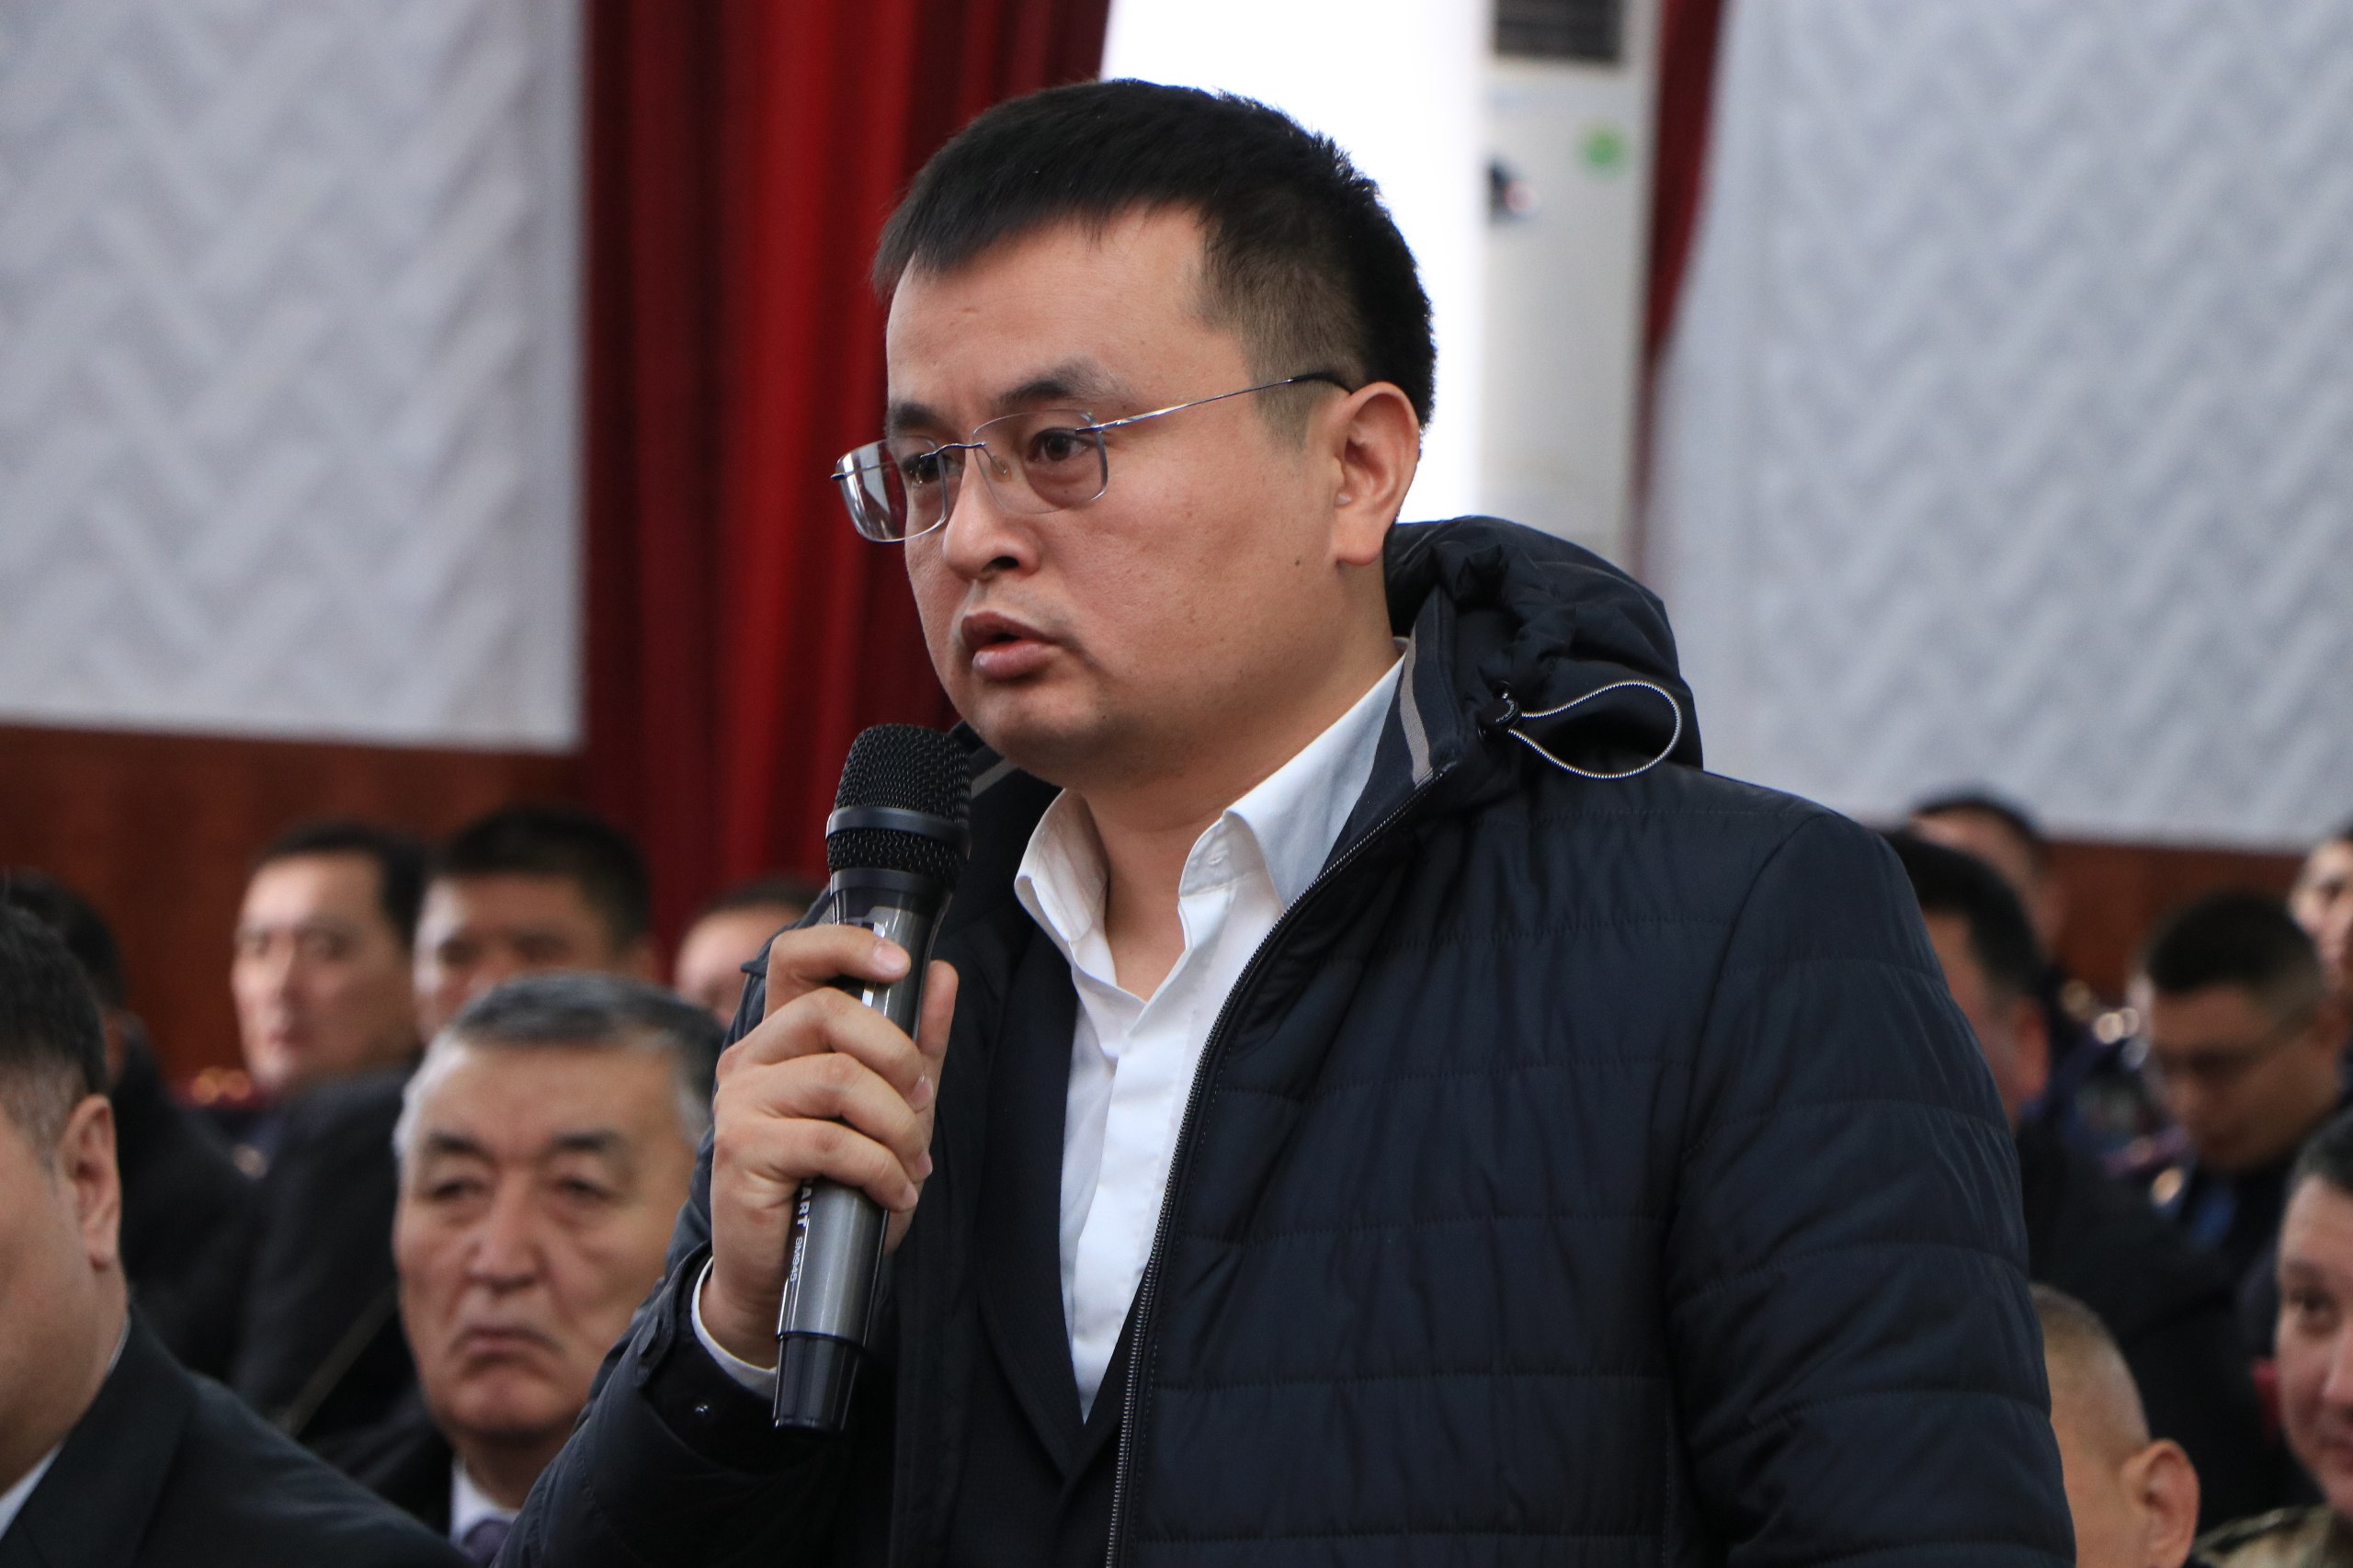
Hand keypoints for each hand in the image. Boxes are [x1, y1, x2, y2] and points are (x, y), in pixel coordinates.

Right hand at [699, 922, 956, 1368]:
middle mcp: (750, 1059)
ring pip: (838, 1079)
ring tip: (911, 1161)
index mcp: (780, 1036)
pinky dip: (881, 1168)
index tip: (901, 964)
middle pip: (829, 1012)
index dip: (847, 945)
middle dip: (897, 1055)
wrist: (785, 1276)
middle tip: (923, 1100)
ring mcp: (739, 1102)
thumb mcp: (889, 1109)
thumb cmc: (835, 1186)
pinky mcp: (742, 1150)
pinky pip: (832, 1140)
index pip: (795, 956)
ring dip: (896, 1124)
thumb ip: (915, 1044)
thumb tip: (941, 975)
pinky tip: (893, 1193)